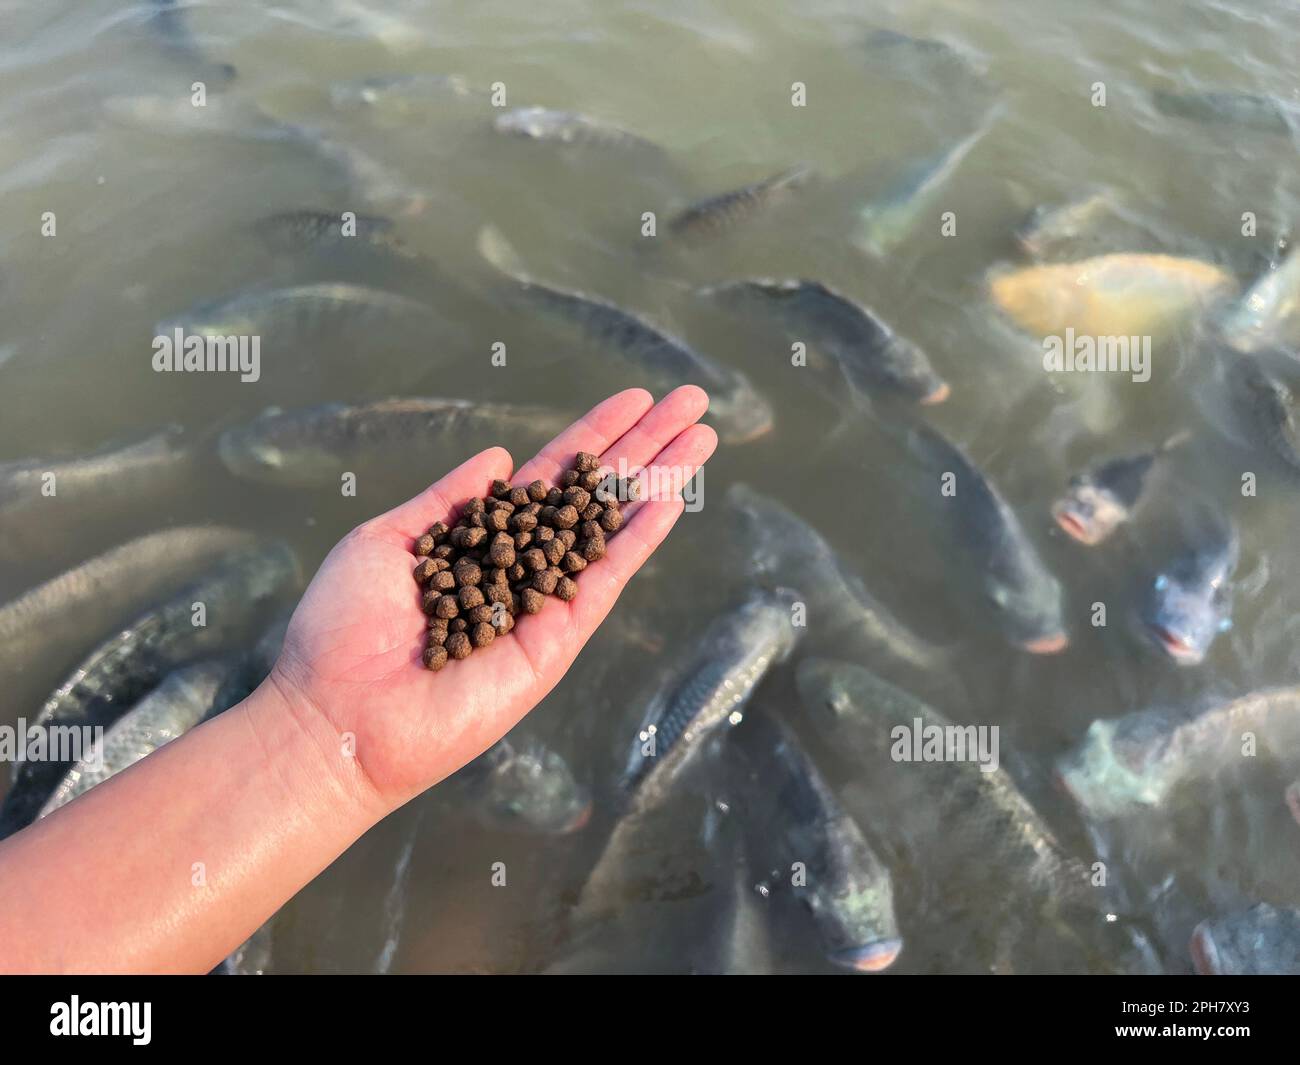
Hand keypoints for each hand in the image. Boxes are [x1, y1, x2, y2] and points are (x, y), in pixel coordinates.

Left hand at [267, 386, 716, 813]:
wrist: (337, 711)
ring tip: (702, 435)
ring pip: (614, 529)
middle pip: (597, 494)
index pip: (552, 476)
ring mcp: (546, 602)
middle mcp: (523, 566)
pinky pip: (605, 580)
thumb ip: (450, 500)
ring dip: (661, 482)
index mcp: (483, 540)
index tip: (635, 399)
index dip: (594, 436)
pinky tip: (670, 499)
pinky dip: (640, 539)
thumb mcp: (390, 540)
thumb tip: (500, 458)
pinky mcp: (556, 640)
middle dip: (646, 447)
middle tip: (692, 402)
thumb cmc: (344, 627)